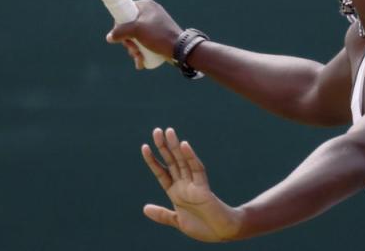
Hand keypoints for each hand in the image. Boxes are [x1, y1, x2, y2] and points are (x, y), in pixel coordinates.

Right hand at [105, 0, 181, 68]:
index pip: (125, 11)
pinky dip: (141, 51)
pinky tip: (141, 61)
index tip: (121, 35)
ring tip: (139, 57)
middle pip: (129, 27)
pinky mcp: (157, 36)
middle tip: (132, 49)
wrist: (180, 48)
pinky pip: (144, 42)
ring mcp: (154, 25)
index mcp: (145, 5)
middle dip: (129, 42)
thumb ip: (120, 31)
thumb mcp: (137, 30)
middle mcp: (149, 13)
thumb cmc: (158, 35)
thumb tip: (109, 37)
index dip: (120, 24)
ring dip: (134, 50)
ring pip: (136, 37)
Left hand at [141, 127, 242, 241]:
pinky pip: (197, 169)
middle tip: (157, 130)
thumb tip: (145, 208)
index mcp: (176, 192)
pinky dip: (191, 157)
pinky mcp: (203, 187)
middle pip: (172, 162)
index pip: (162, 172)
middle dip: (164, 147)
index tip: (144, 146)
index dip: (153, 160)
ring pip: (183, 161)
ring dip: (175, 147)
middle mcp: (184, 185)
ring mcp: (193, 184)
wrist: (220, 233)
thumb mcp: (177, 221)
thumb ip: (162, 214)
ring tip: (169, 131)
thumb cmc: (202, 227)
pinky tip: (184, 145)